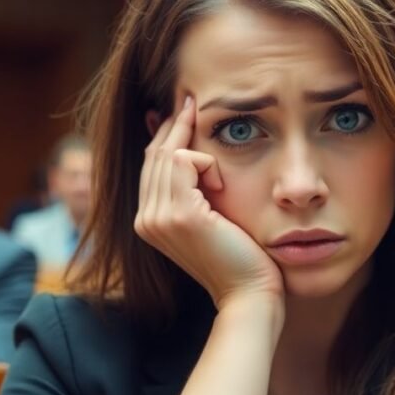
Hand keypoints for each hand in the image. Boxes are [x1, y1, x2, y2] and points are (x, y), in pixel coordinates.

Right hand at [134, 96, 284, 310]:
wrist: (250, 294)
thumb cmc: (241, 258)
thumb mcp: (213, 218)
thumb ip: (199, 191)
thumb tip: (198, 154)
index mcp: (148, 221)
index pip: (151, 166)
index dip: (165, 136)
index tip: (183, 111)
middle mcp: (145, 220)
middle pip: (155, 155)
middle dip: (174, 125)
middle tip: (191, 100)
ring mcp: (159, 218)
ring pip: (169, 154)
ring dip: (194, 142)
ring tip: (206, 126)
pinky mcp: (181, 215)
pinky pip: (187, 162)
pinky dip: (207, 162)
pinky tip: (221, 182)